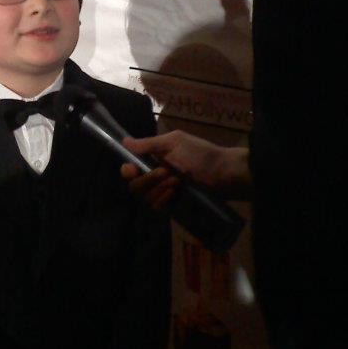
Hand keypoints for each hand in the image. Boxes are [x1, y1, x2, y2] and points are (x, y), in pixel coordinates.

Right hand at [120, 131, 250, 209]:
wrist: (224, 174)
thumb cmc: (200, 154)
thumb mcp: (174, 143)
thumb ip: (148, 145)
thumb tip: (124, 141)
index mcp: (154, 158)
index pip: (130, 168)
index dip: (128, 171)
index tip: (132, 170)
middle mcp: (156, 175)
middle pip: (135, 185)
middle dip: (147, 179)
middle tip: (165, 172)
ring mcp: (164, 191)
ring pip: (145, 197)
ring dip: (158, 189)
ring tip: (176, 182)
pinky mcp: (173, 205)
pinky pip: (157, 207)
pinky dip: (163, 199)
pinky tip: (175, 193)